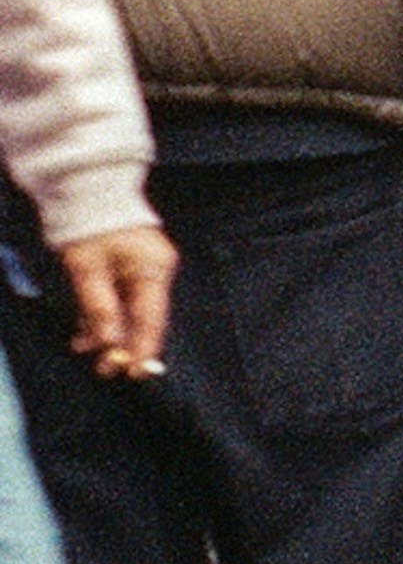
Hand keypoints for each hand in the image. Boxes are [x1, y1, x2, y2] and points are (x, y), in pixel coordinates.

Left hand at [45, 221, 171, 381]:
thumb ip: (99, 308)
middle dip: (123, 343)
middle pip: (143, 318)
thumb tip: (109, 343)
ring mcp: (146, 267)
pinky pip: (122, 298)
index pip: (152, 319)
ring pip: (130, 310)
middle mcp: (157, 270)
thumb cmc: (89, 223)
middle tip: (103, 369)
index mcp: (153, 269)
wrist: (88, 187)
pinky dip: (105, 314)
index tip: (135, 375)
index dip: (144, 349)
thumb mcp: (87, 269)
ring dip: (109, 330)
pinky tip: (87, 330)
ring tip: (84, 347)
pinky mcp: (133, 265)